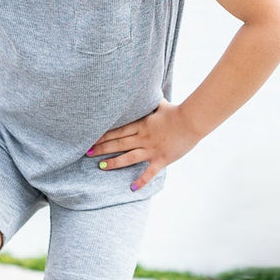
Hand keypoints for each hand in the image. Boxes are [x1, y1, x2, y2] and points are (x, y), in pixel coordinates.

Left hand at [86, 100, 201, 191]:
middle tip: (87, 153)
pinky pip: (149, 172)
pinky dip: (141, 181)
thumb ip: (151, 102)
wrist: (192, 121)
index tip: (91, 138)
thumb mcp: (160, 104)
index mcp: (141, 125)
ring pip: (128, 157)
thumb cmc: (177, 112)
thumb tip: (147, 91)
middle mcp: (143, 138)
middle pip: (118, 144)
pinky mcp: (161, 159)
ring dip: (114, 162)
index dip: (103, 135)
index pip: (118, 131)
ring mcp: (151, 149)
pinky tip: (132, 188)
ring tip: (101, 166)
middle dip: (102, 148)